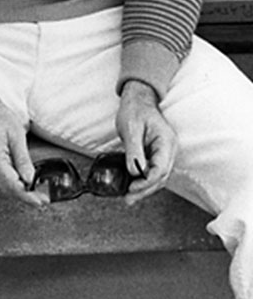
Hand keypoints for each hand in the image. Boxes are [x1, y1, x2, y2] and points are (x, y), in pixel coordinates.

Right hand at [0, 85, 45, 206]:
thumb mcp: (16, 134)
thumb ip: (23, 159)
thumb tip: (30, 179)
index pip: (12, 185)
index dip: (28, 196)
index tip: (41, 201)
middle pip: (6, 188)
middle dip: (25, 196)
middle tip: (42, 199)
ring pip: (1, 185)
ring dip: (17, 190)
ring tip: (35, 191)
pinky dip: (9, 182)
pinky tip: (20, 181)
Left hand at [116, 80, 176, 203]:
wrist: (138, 100)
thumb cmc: (134, 110)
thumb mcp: (131, 129)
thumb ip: (134, 150)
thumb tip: (135, 171)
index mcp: (166, 142)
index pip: (161, 168)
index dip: (147, 181)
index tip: (132, 188)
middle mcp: (169, 149)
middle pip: (161, 176)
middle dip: (145, 189)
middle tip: (129, 199)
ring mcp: (164, 152)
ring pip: (158, 176)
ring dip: (145, 188)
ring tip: (129, 197)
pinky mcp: (157, 154)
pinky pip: (153, 170)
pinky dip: (144, 180)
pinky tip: (133, 186)